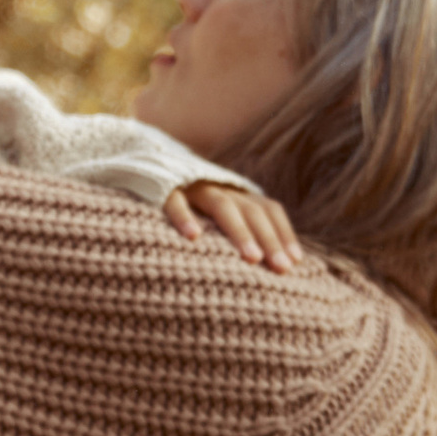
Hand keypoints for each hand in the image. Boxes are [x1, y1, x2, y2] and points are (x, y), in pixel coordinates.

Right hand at [162, 178, 304, 273]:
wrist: (142, 167)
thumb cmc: (186, 210)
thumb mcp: (217, 216)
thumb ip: (239, 232)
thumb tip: (272, 266)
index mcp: (235, 193)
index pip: (268, 209)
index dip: (283, 232)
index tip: (295, 262)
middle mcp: (219, 187)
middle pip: (251, 210)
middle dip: (269, 239)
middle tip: (282, 268)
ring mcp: (192, 187)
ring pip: (221, 205)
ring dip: (239, 231)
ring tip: (251, 258)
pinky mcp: (162, 188)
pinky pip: (174, 202)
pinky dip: (184, 218)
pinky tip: (194, 238)